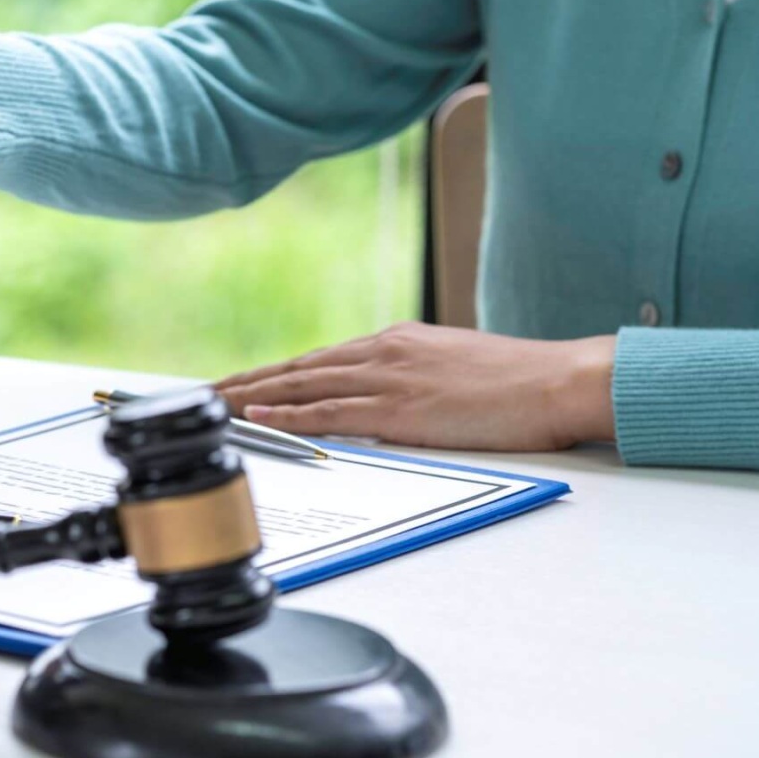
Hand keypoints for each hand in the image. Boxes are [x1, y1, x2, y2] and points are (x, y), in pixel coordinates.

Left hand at [216, 323, 616, 451]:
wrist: (558, 381)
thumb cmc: (517, 382)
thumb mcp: (453, 370)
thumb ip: (412, 379)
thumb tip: (384, 400)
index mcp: (396, 342)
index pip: (318, 360)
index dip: (271, 372)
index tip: (235, 382)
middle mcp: (383, 351)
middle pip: (296, 367)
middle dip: (244, 380)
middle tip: (200, 392)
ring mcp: (389, 377)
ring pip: (301, 384)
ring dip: (250, 395)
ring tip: (208, 404)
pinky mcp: (400, 408)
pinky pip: (329, 410)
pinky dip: (287, 412)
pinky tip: (255, 415)